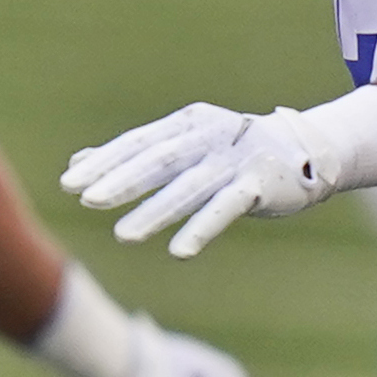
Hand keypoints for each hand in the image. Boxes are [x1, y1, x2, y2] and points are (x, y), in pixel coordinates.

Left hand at [63, 89, 376, 259]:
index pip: (137, 143)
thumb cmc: (232, 152)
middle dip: (121, 180)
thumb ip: (133, 154)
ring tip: (123, 236)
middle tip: (86, 199)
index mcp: (186, 125)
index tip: (69, 184)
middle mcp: (208, 137)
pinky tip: (178, 252)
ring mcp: (234, 159)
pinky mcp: (258, 184)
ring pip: (188, 187)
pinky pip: (226, 208)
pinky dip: (201, 228)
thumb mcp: (183, 146)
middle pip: (158, 160)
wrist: (306, 152)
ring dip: (154, 211)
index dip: (104, 163)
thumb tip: (79, 162)